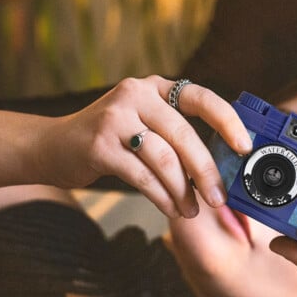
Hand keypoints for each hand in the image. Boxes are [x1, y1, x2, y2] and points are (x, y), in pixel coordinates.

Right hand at [35, 75, 251, 217]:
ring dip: (182, 190)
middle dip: (206, 171)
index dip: (227, 121)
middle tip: (219, 197)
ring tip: (191, 210)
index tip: (245, 147)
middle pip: (183, 135)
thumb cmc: (108, 140)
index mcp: (154, 87)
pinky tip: (170, 208)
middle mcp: (135, 95)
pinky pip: (142, 176)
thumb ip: (175, 135)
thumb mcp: (143, 124)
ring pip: (163, 159)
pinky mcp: (99, 145)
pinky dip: (161, 196)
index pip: (201, 97)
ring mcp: (115, 118)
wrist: (52, 146)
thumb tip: (220, 169)